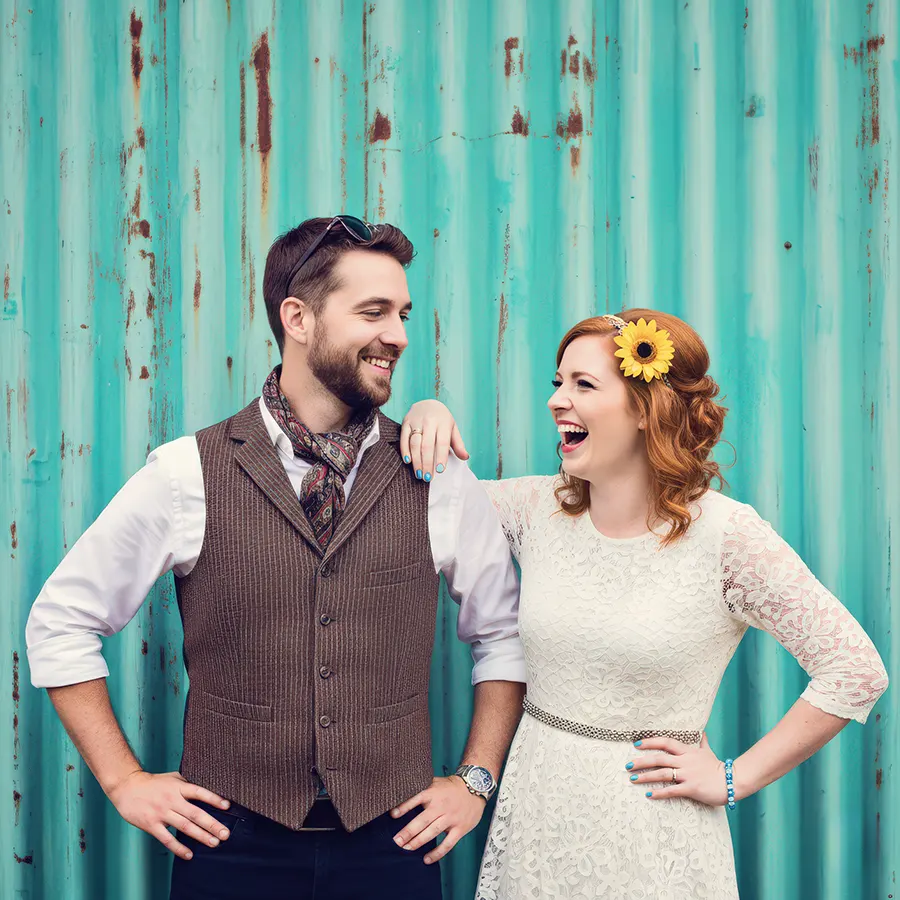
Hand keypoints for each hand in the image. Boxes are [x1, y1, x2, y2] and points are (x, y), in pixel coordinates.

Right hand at [107, 770, 232, 859]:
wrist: (127, 787)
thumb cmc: (152, 782)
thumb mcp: (172, 777)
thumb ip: (187, 784)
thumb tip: (203, 790)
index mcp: (179, 788)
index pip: (200, 793)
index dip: (214, 799)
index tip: (227, 806)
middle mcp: (172, 800)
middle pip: (196, 813)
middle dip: (212, 824)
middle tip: (225, 834)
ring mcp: (162, 813)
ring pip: (184, 826)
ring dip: (200, 836)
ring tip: (214, 843)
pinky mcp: (151, 825)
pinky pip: (167, 838)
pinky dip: (178, 847)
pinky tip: (189, 854)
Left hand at [391, 775, 485, 864]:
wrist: (475, 787)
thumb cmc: (452, 786)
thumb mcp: (436, 781)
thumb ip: (421, 786)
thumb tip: (403, 789)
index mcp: (433, 793)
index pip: (416, 799)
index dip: (404, 807)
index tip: (392, 815)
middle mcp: (441, 806)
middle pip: (422, 820)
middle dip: (408, 832)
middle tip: (397, 841)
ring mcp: (451, 818)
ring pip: (432, 832)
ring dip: (418, 841)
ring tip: (406, 849)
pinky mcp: (459, 829)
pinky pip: (447, 844)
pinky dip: (437, 853)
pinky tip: (427, 859)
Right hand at [400, 400, 468, 480]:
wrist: (427, 402)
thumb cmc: (442, 419)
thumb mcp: (452, 428)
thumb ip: (458, 444)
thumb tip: (465, 457)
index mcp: (443, 423)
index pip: (442, 442)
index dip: (441, 457)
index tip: (440, 470)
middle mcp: (430, 421)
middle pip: (427, 445)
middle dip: (427, 463)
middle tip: (427, 478)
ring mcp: (416, 421)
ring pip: (415, 443)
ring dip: (416, 460)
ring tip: (419, 474)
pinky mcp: (406, 422)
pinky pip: (404, 438)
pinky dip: (405, 450)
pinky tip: (408, 461)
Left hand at [626, 734, 729, 805]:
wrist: (732, 781)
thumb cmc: (718, 767)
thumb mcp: (709, 752)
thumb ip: (703, 742)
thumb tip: (703, 732)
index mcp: (687, 751)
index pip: (665, 742)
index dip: (650, 742)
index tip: (637, 744)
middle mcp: (685, 761)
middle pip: (659, 758)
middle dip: (641, 761)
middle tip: (627, 765)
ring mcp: (687, 774)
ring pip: (662, 773)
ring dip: (646, 776)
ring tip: (633, 779)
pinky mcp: (691, 788)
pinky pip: (672, 790)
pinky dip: (659, 792)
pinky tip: (649, 795)